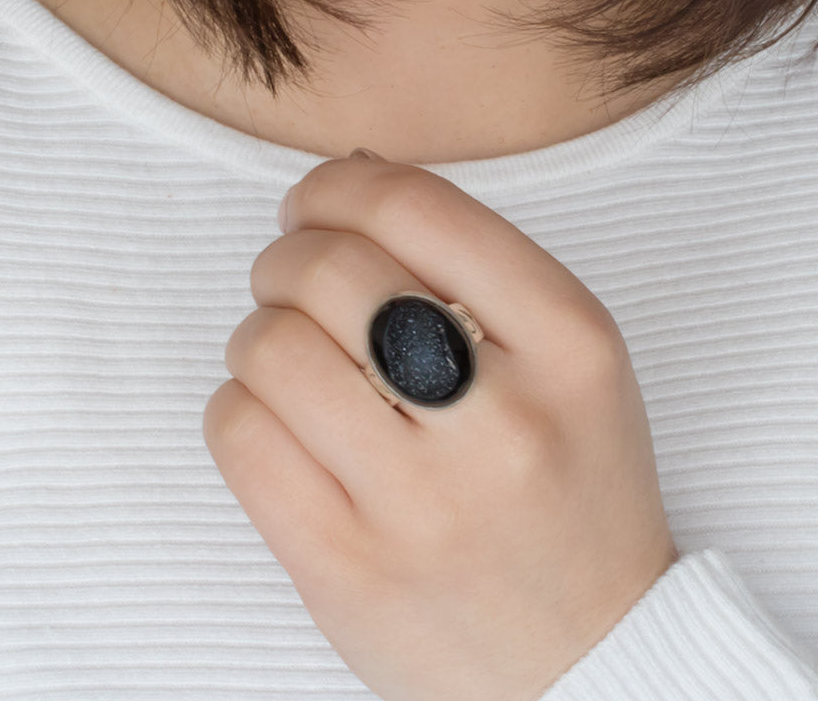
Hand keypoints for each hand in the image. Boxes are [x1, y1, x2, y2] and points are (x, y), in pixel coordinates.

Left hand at [203, 152, 678, 700]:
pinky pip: (238, 434)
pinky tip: (276, 420)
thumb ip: (471, 261)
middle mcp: (501, 420)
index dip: (337, 186)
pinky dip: (237, 405)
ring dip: (257, 333)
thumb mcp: (569, 360)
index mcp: (570, 344)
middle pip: (327, 271)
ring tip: (288, 358)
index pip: (416, 207)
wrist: (587, 657)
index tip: (313, 203)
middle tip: (290, 279)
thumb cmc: (566, 486)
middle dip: (285, 257)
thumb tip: (346, 172)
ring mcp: (419, 504)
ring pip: (268, 347)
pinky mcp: (344, 568)